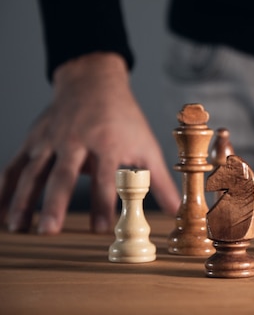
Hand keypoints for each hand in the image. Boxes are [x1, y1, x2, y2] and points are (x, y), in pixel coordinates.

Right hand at [0, 52, 179, 234]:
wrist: (93, 83)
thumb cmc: (124, 119)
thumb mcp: (146, 145)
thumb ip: (159, 179)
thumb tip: (176, 209)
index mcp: (108, 142)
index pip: (107, 177)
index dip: (105, 203)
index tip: (103, 229)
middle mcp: (77, 140)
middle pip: (65, 174)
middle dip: (56, 203)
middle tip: (50, 230)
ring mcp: (51, 140)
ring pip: (34, 171)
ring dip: (25, 200)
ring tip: (19, 228)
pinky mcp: (34, 140)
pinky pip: (16, 166)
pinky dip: (5, 188)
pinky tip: (1, 212)